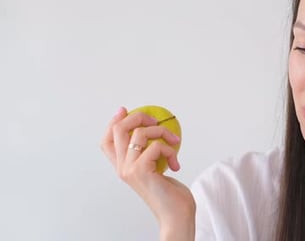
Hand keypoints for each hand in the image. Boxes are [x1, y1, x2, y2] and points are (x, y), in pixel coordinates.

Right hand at [101, 107, 194, 239]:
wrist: (176, 216)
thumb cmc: (170, 195)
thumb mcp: (156, 169)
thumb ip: (149, 154)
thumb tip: (153, 130)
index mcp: (123, 168)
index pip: (106, 141)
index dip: (113, 122)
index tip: (125, 110)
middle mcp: (122, 168)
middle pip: (118, 129)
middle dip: (139, 117)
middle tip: (157, 122)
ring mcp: (129, 169)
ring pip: (140, 132)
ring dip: (163, 133)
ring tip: (174, 144)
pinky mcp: (141, 171)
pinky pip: (156, 145)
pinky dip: (170, 149)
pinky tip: (175, 163)